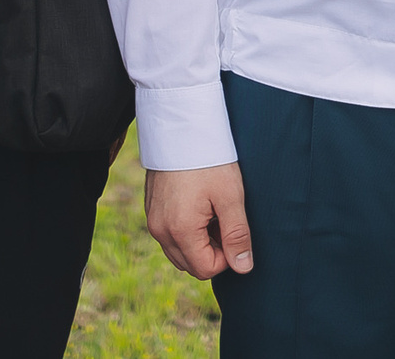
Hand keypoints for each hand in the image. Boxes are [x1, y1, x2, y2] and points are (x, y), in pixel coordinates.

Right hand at [144, 163, 252, 279]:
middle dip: (212, 251)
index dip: (226, 257)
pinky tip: (199, 205)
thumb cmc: (209, 159)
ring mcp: (152, 220)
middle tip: (224, 219)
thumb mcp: (230, 196)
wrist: (181, 126)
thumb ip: (237, 235)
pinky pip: (169, 235)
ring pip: (179, 252)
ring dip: (199, 243)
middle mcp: (160, 230)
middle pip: (190, 265)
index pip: (206, 269)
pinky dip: (186, 231)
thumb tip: (243, 267)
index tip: (234, 230)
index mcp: (179, 230)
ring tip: (212, 212)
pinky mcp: (151, 209)